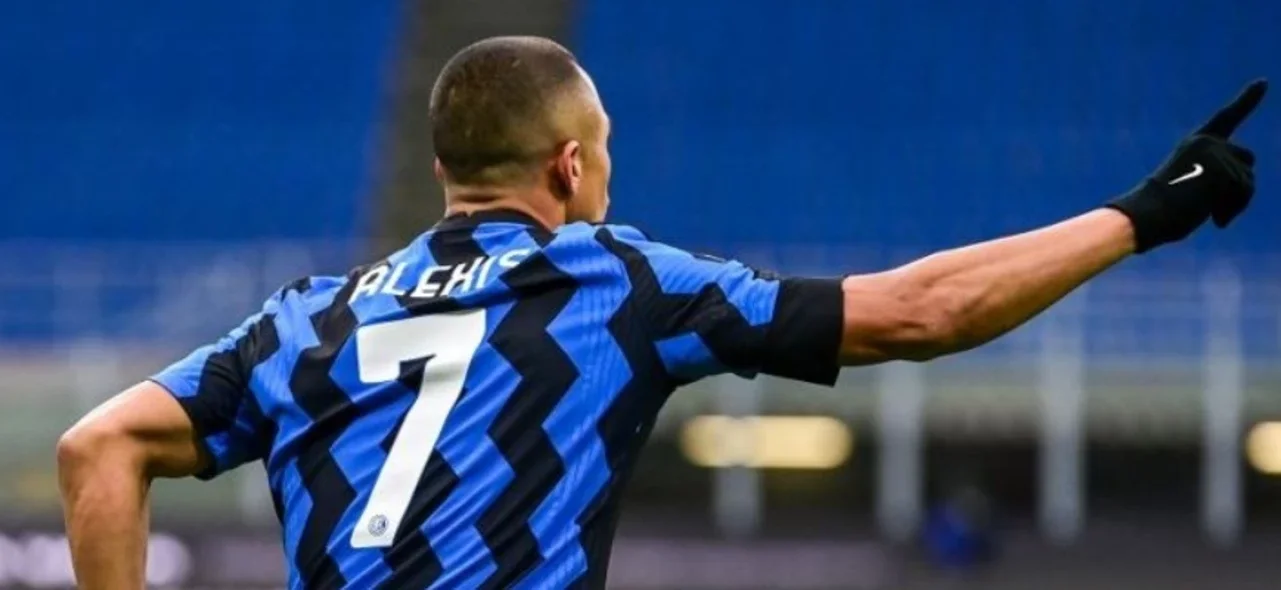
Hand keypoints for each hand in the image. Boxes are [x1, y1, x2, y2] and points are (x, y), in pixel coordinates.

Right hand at [1107, 79, 1265, 252]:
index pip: (1226, 118)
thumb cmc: (1160, 211)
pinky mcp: (1223, 170)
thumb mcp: (1190, 186)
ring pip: (1248, 181)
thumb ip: (1215, 177)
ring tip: (1209, 215)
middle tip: (1215, 210)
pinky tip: (1215, 220)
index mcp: (1195, 144)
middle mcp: (1208, 143)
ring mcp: (1216, 154)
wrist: (1147, 215)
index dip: (1247, 99)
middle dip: (1240, 186)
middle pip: (1247, 161)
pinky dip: (1233, 210)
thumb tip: (1244, 186)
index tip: (1264, 82)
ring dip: (1235, 203)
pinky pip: (1244, 193)